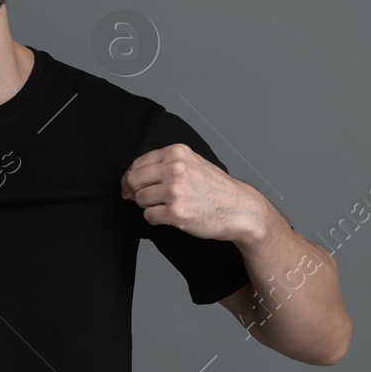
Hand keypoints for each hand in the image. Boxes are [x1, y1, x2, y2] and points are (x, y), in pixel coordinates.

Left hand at [120, 143, 256, 242]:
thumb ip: (168, 163)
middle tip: (138, 198)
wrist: (240, 209)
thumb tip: (137, 172)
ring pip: (140, 198)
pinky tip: (170, 216)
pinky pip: (149, 215)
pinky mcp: (175, 212)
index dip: (131, 177)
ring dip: (148, 206)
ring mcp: (174, 190)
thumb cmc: (217, 189)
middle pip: (133, 179)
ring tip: (166, 206)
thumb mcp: (193, 163)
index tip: (130, 186)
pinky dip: (156, 218)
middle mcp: (174, 168)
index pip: (138, 163)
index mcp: (177, 153)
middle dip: (133, 191)